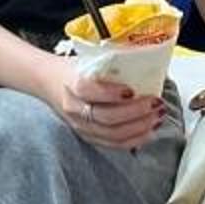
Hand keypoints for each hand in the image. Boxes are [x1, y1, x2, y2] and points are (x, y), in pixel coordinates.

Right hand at [34, 51, 167, 151]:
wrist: (48, 81)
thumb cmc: (74, 69)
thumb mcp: (88, 59)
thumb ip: (113, 61)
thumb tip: (149, 59)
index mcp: (72, 83)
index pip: (88, 90)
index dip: (111, 93)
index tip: (131, 90)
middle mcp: (74, 107)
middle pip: (105, 116)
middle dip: (135, 112)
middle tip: (156, 103)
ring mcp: (80, 125)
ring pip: (111, 133)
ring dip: (139, 127)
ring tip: (157, 116)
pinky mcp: (87, 136)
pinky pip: (112, 144)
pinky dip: (133, 140)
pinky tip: (149, 132)